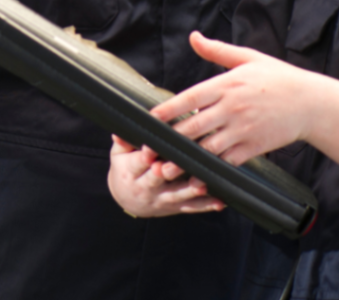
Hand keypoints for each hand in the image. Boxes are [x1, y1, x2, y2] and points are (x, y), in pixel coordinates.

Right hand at [107, 136, 223, 216]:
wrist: (127, 200)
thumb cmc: (126, 169)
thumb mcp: (118, 155)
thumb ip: (123, 142)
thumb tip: (118, 131)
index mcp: (131, 172)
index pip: (137, 163)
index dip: (144, 157)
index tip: (150, 150)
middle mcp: (146, 188)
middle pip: (157, 181)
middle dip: (166, 173)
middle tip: (173, 167)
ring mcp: (162, 199)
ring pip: (177, 195)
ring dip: (190, 191)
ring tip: (202, 185)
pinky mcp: (175, 207)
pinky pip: (192, 207)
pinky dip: (206, 205)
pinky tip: (220, 202)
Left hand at [149, 32, 320, 165]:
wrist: (311, 103)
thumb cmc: (278, 78)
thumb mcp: (248, 58)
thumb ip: (217, 50)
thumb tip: (194, 37)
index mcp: (228, 84)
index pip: (190, 98)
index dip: (168, 110)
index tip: (151, 118)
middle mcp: (232, 108)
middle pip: (193, 127)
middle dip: (170, 140)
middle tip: (150, 150)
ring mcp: (243, 130)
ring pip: (207, 148)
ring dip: (186, 159)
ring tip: (167, 168)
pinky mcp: (253, 147)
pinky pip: (227, 161)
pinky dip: (211, 169)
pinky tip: (198, 174)